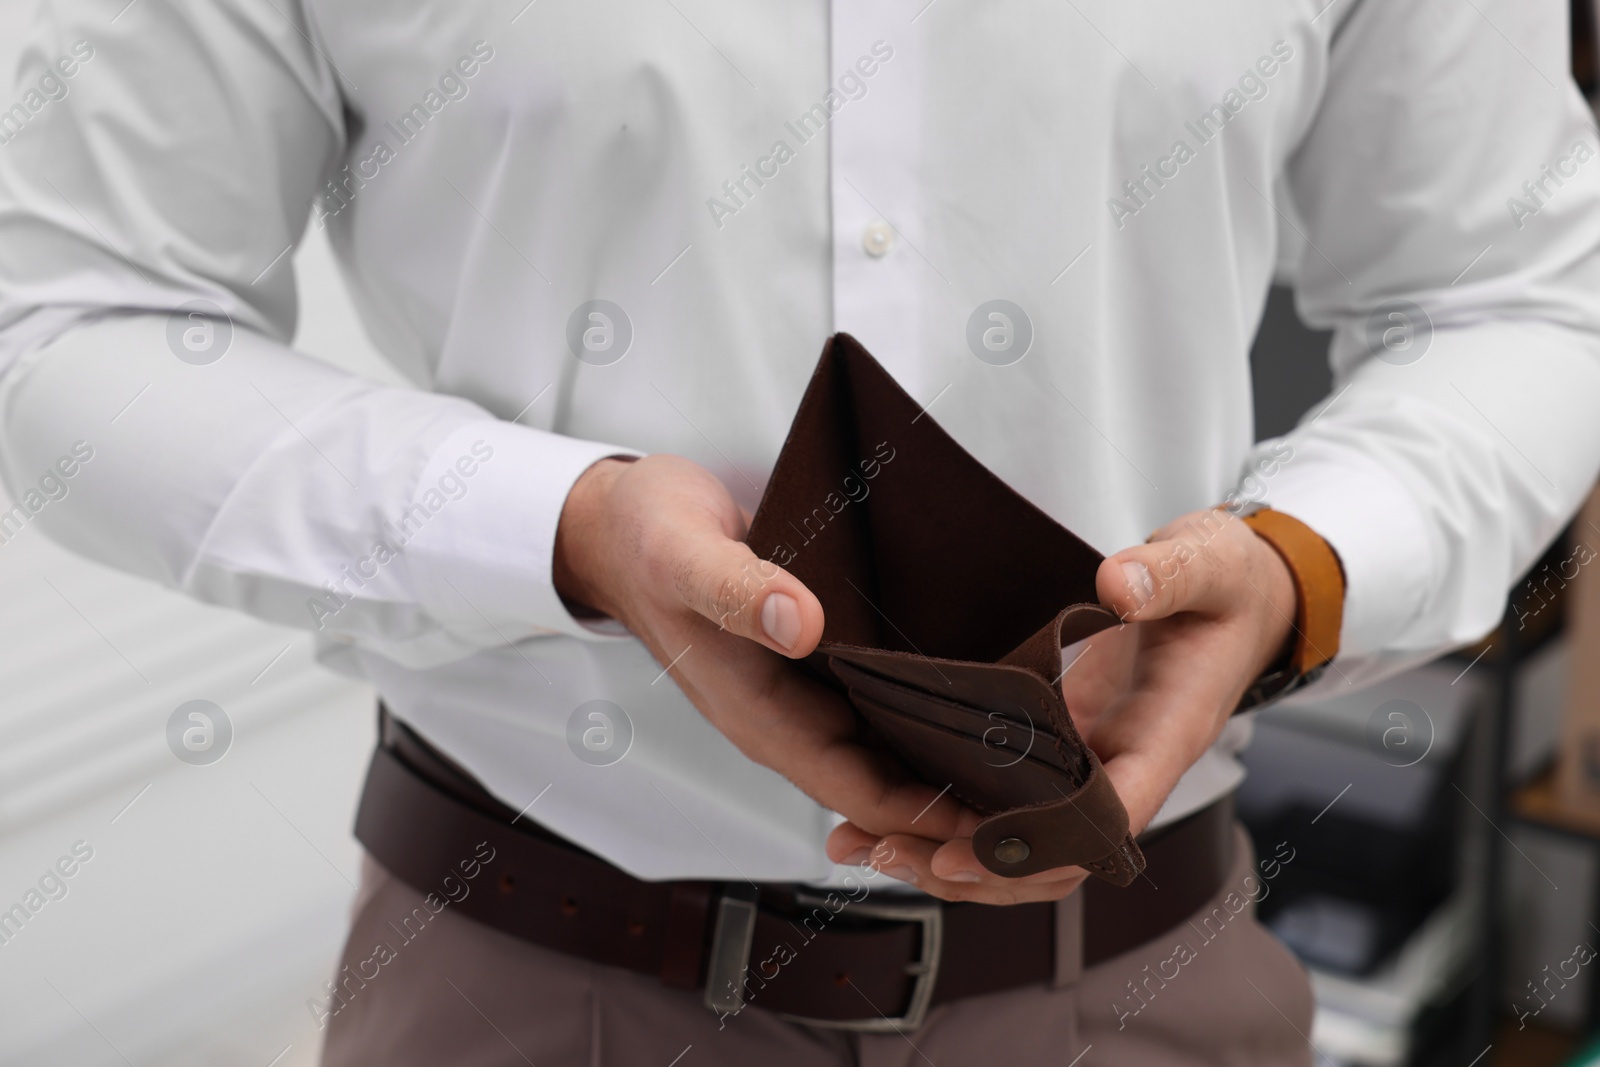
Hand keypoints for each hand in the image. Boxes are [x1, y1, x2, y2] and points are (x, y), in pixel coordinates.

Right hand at [554, 455, 1025, 898]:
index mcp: (759, 716)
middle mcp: (791, 715)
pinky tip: (994, 684)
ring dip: (957, 752)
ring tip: (1045, 747)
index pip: (858, 786)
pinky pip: (889, 696)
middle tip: (1052, 790)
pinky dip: (937, 701)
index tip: (1001, 815)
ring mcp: (807, 691)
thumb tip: (801, 624)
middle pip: (888, 779)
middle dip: (962, 795)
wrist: (622, 523)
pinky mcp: (823, 657)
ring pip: (894, 742)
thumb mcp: (684, 558)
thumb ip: (739, 591)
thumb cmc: (646, 544)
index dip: (928, 810)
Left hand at [824, 506, 1296, 899]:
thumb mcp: (1208, 564)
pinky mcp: (1060, 748)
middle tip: (888, 852)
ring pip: (1020, 842)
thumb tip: (1119, 584)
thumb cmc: (1229, 587)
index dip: (1038, 846)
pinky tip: (883, 812)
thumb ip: (1168, 573)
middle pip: (1050, 857)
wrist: (1242, 594)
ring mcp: (1088, 764)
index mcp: (1164, 737)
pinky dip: (949, 815)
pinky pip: (1005, 800)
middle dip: (970, 869)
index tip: (969, 852)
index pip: (1104, 819)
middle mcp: (1123, 768)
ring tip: (862, 847)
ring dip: (945, 855)